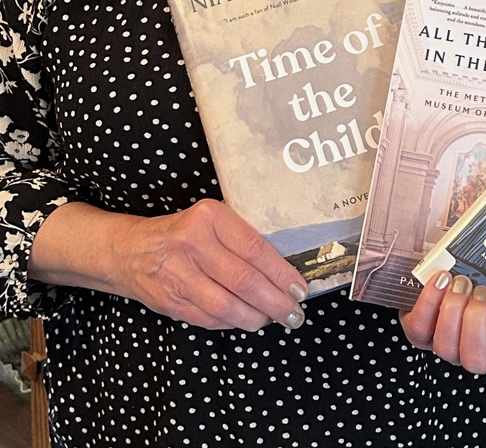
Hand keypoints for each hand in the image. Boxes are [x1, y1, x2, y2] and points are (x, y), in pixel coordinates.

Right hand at [29, 199, 308, 332]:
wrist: (129, 251)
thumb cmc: (182, 233)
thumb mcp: (210, 220)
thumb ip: (240, 238)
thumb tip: (283, 269)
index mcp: (209, 217)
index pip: (254, 248)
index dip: (281, 272)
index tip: (300, 288)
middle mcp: (193, 244)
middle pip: (244, 281)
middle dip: (275, 302)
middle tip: (294, 313)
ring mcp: (179, 275)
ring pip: (227, 306)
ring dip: (256, 318)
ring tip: (274, 320)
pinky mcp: (170, 302)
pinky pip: (210, 319)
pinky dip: (233, 324)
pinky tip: (247, 321)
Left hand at [400, 271, 485, 408]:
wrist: (446, 271)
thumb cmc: (483, 277)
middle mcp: (475, 356)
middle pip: (476, 361)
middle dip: (478, 323)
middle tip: (483, 293)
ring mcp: (447, 348)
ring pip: (446, 347)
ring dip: (454, 309)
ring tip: (461, 283)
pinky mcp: (420, 334)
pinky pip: (420, 329)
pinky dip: (429, 302)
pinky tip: (440, 281)